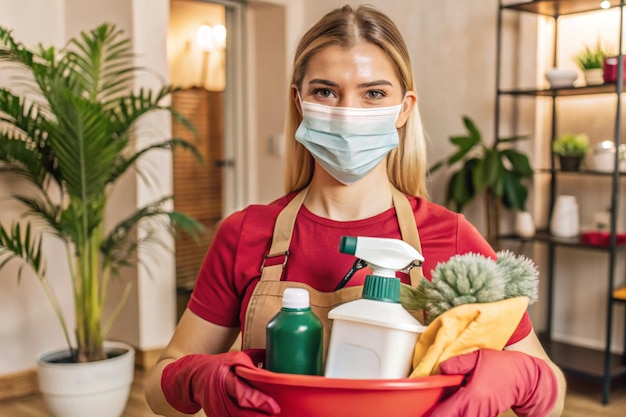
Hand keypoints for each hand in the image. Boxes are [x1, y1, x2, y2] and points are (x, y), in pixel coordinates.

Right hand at [161, 351, 279, 416]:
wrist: (193, 377)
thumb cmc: (218, 365)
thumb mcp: (234, 358)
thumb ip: (252, 363)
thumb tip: (275, 364)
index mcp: (223, 379)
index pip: (242, 394)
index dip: (259, 402)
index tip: (275, 407)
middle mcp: (218, 398)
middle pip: (241, 414)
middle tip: (278, 414)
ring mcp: (216, 411)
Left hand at [426, 349, 557, 416]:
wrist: (528, 380)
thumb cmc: (504, 366)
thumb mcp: (480, 357)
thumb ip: (459, 363)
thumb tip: (441, 368)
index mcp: (472, 396)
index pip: (445, 413)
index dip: (432, 416)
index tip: (420, 413)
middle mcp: (476, 410)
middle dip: (438, 415)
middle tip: (424, 411)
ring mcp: (482, 415)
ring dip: (449, 413)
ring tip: (437, 408)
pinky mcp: (486, 416)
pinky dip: (458, 413)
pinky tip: (451, 406)